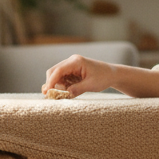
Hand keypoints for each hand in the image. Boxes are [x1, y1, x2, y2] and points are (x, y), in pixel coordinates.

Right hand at [42, 56, 158, 98]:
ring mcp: (71, 66)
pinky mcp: (72, 71)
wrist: (112, 74)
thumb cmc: (103, 77)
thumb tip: (65, 94)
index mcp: (76, 61)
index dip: (51, 81)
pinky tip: (67, 92)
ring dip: (57, 86)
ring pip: (56, 75)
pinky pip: (62, 78)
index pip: (58, 70)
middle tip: (49, 96)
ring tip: (62, 95)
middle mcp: (71, 61)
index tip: (47, 92)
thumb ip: (77, 89)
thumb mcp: (91, 85)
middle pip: (54, 71)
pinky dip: (62, 86)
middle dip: (50, 83)